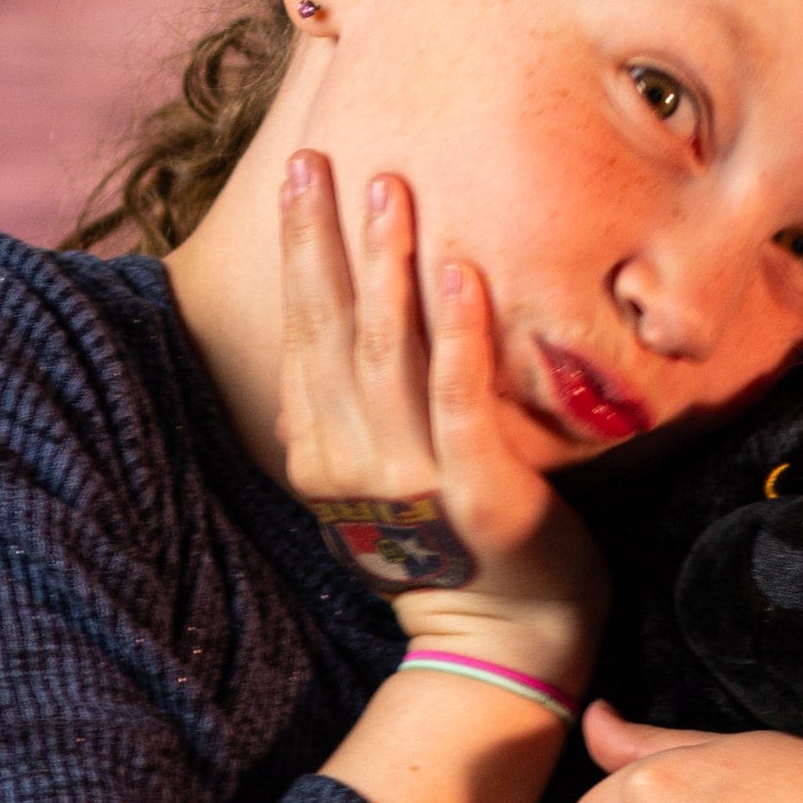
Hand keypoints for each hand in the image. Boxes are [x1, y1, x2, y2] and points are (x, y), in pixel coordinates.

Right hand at [276, 149, 607, 678]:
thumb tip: (308, 380)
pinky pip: (460, 398)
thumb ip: (344, 431)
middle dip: (321, 239)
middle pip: (330, 330)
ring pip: (387, 352)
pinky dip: (458, 333)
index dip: (300, 253)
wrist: (501, 642)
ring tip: (388, 191)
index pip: (303, 335)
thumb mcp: (373, 492)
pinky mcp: (474, 491)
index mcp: (321, 456)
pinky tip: (460, 271)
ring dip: (385, 266)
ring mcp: (410, 478)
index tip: (302, 177)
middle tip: (317, 160)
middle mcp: (351, 462)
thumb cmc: (450, 555)